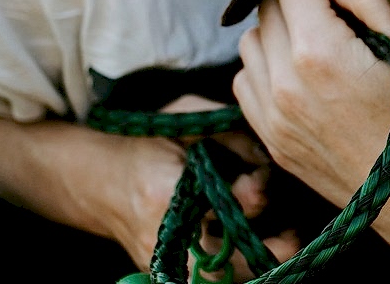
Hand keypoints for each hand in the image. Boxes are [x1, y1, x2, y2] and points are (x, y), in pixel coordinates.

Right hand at [160, 96, 302, 280]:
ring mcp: (162, 257)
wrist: (98, 180)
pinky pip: (205, 277)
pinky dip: (236, 268)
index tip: (262, 180)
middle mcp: (163, 234)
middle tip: (292, 237)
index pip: (216, 203)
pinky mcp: (165, 268)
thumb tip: (266, 156)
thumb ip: (229, 133)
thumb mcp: (184, 120)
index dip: (247, 195)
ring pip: (214, 277)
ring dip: (253, 266)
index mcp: (164, 192)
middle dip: (259, 250)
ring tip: (286, 245)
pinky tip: (260, 251)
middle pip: (217, 260)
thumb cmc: (147, 142)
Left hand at [233, 0, 389, 283]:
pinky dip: (266, 67)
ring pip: (250, 43)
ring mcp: (273, 118)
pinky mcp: (274, 143)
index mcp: (319, 53)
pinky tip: (303, 74)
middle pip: (267, 6)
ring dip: (278, 30)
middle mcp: (284, 83)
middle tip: (337, 7)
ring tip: (320, 39)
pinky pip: (247, 84)